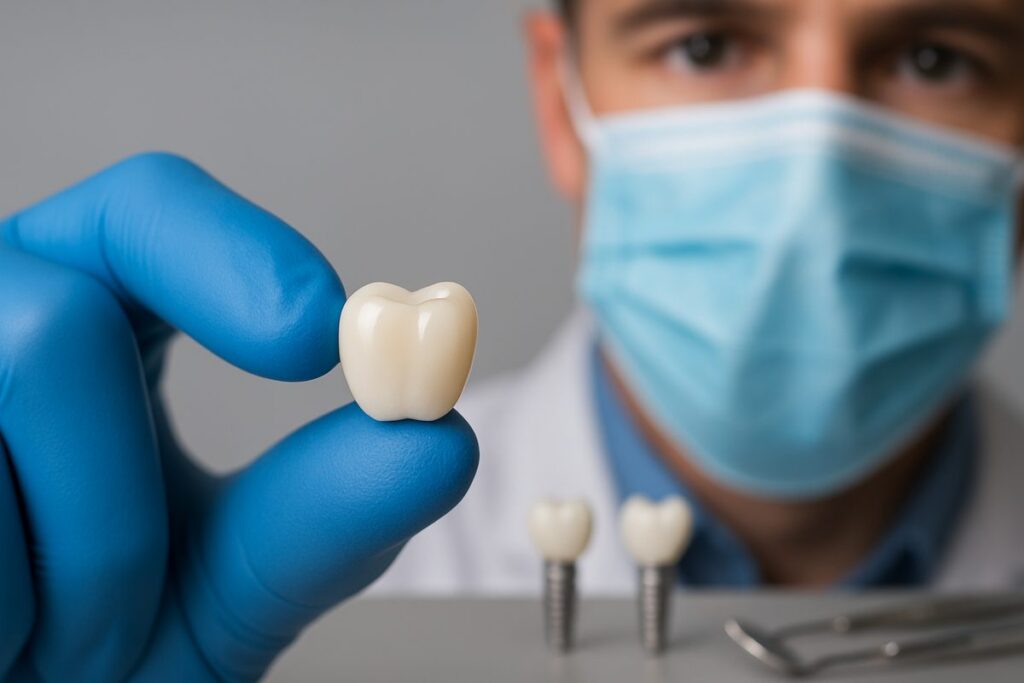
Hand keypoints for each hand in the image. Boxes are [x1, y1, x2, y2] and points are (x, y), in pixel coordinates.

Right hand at [0, 153, 477, 681]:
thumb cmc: (105, 645)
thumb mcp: (227, 578)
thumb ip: (325, 513)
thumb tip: (440, 438)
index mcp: (87, 313)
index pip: (149, 208)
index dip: (235, 254)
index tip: (320, 337)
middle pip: (56, 320)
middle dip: (118, 505)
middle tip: (126, 616)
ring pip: (6, 380)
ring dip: (64, 567)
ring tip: (52, 642)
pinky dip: (1, 604)